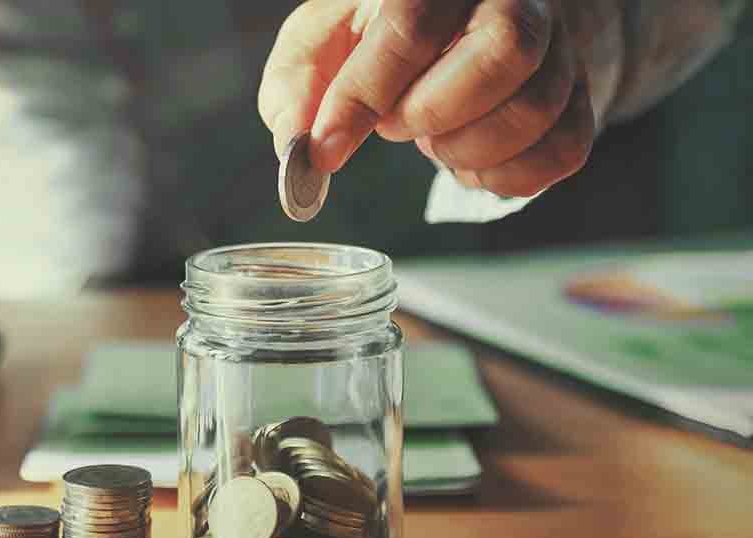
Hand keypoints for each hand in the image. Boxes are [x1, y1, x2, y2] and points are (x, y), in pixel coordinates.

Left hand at [259, 0, 599, 196]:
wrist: (468, 19)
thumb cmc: (385, 27)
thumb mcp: (326, 36)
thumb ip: (298, 83)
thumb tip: (298, 142)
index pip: (410, 24)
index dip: (361, 97)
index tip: (326, 148)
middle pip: (504, 50)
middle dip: (431, 111)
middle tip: (397, 123)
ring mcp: (559, 44)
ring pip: (536, 108)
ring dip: (465, 148)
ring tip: (431, 138)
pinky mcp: (581, 94)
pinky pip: (563, 150)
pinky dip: (504, 176)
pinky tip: (468, 158)